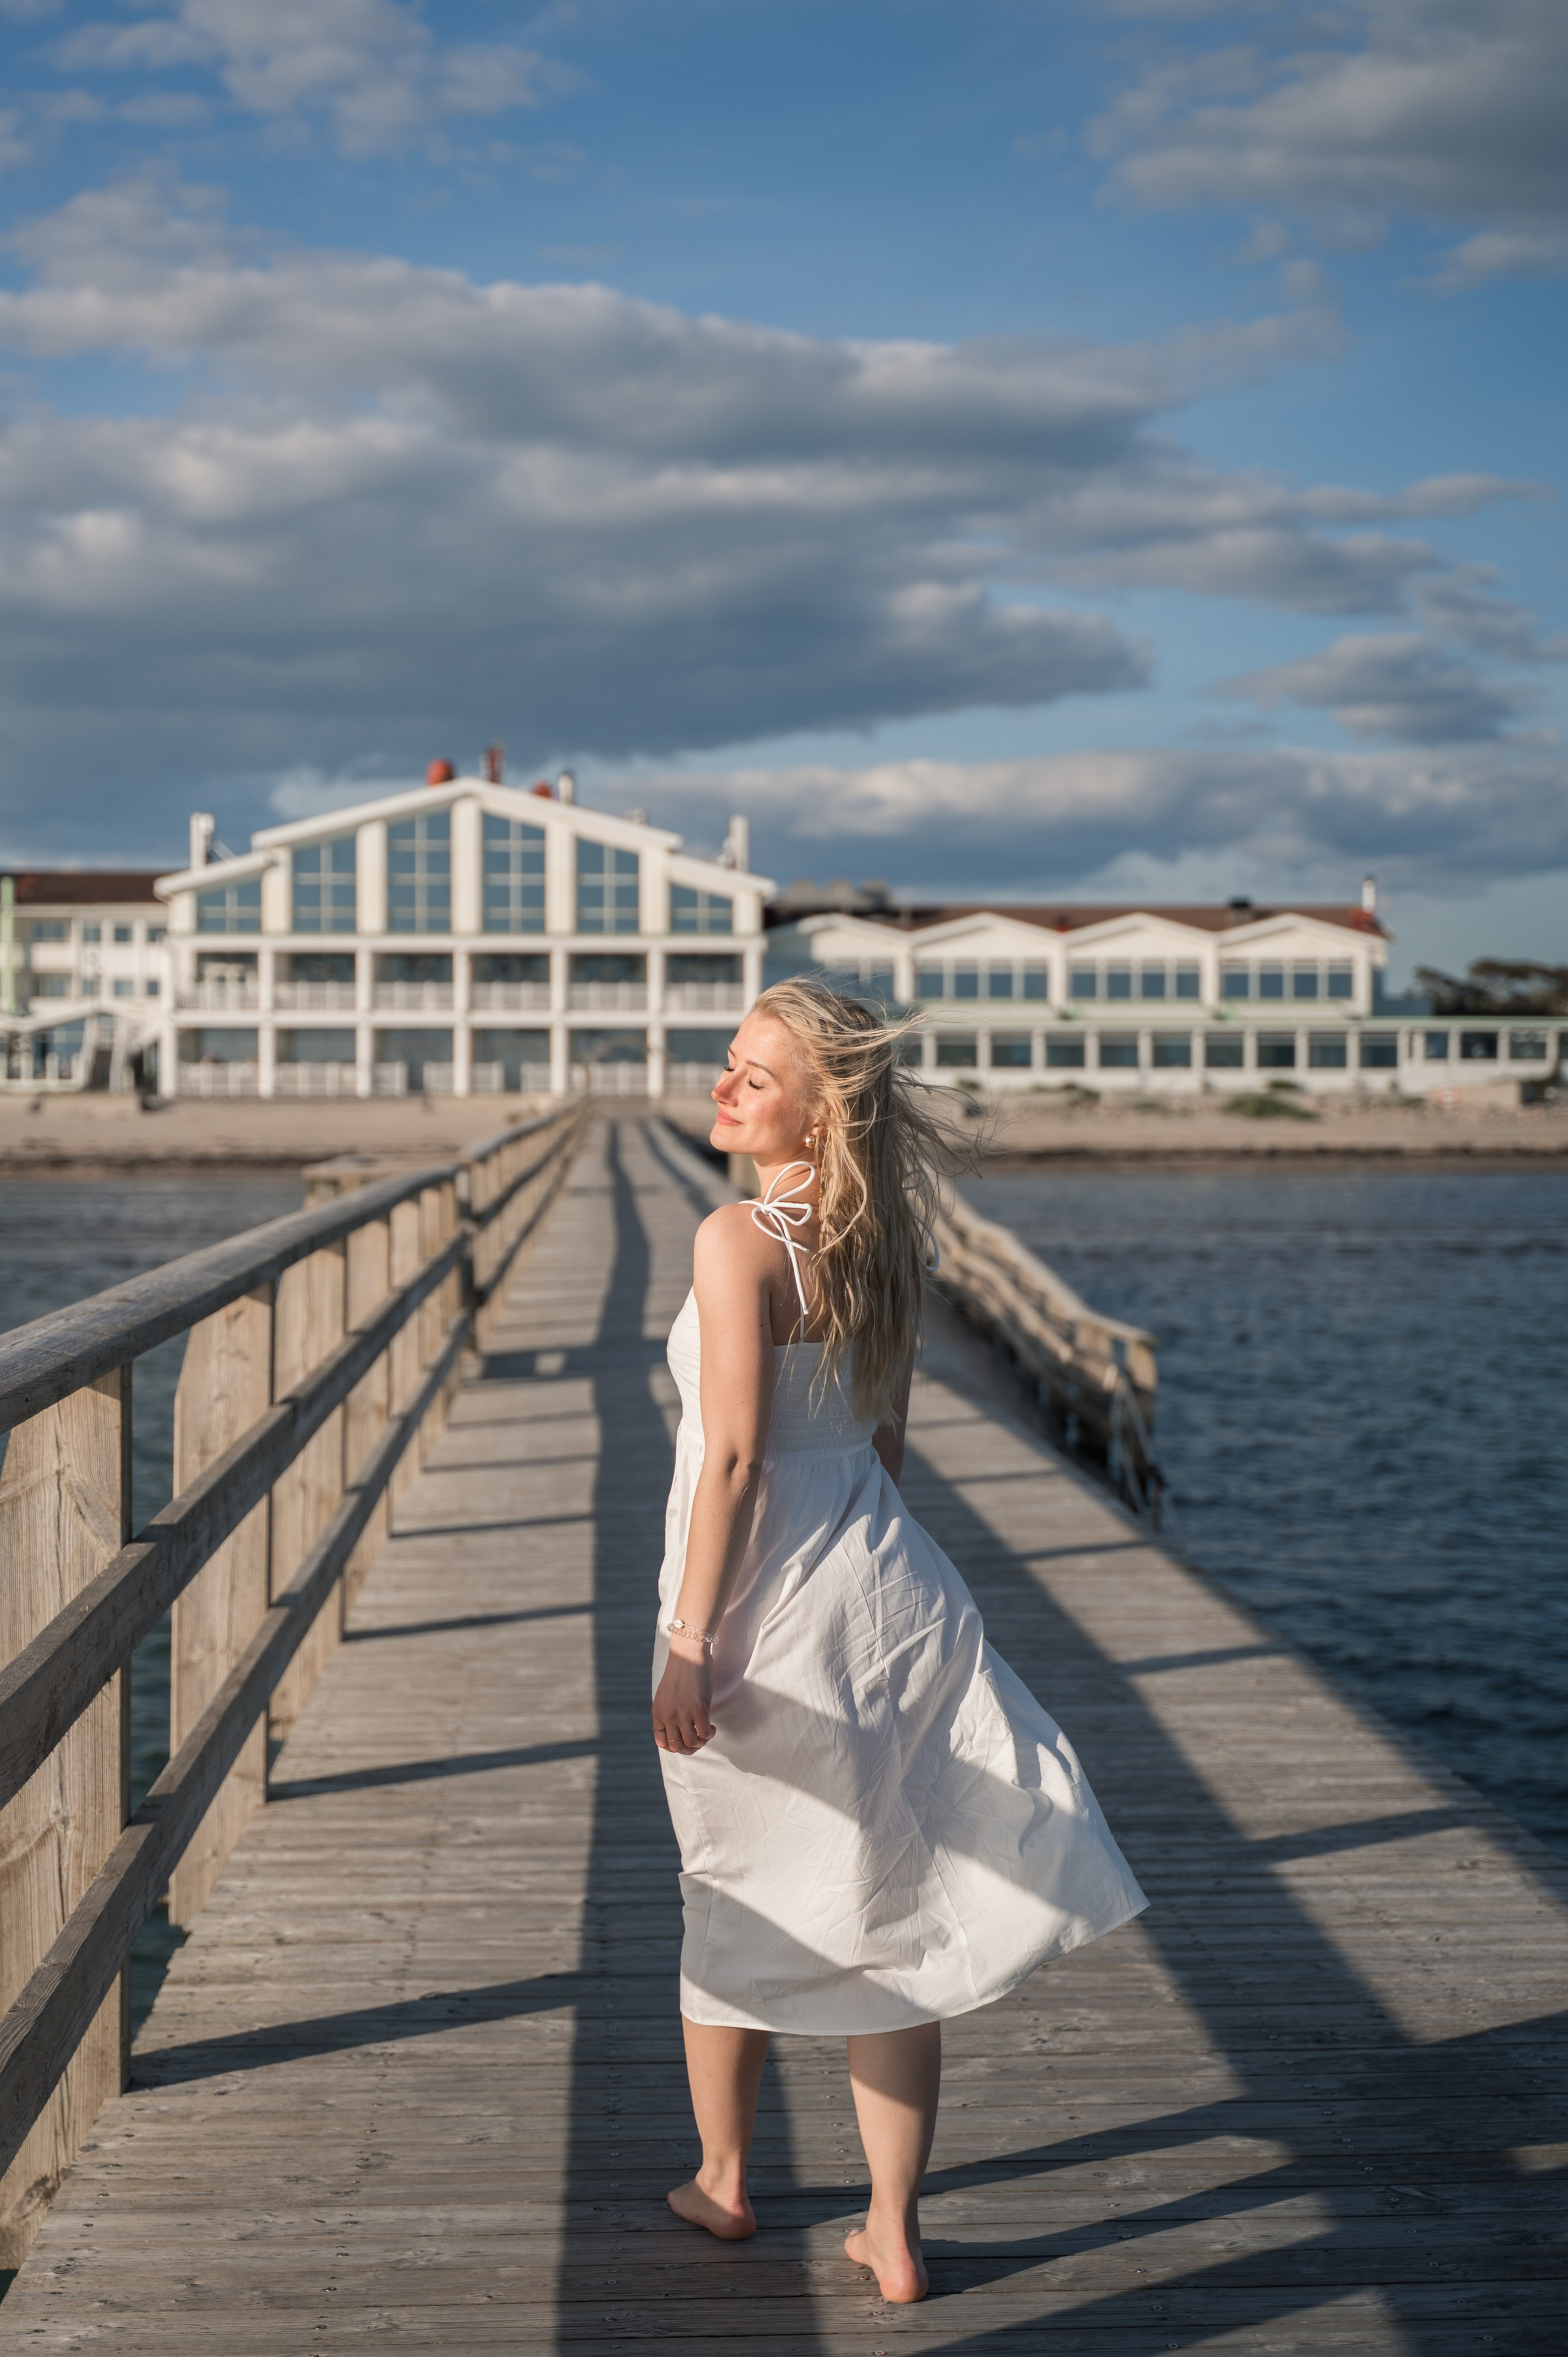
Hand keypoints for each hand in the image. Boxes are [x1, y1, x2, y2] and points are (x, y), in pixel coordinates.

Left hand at [654, 1637, 714, 1753]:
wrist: (688, 1652)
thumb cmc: (680, 1670)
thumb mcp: (667, 1694)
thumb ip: (669, 1710)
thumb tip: (678, 1727)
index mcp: (658, 1712)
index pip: (661, 1742)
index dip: (674, 1747)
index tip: (685, 1740)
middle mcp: (668, 1715)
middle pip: (676, 1747)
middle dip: (689, 1749)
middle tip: (698, 1740)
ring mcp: (683, 1713)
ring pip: (691, 1743)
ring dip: (701, 1742)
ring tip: (706, 1732)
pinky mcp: (698, 1709)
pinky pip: (704, 1733)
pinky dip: (709, 1734)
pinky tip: (712, 1727)